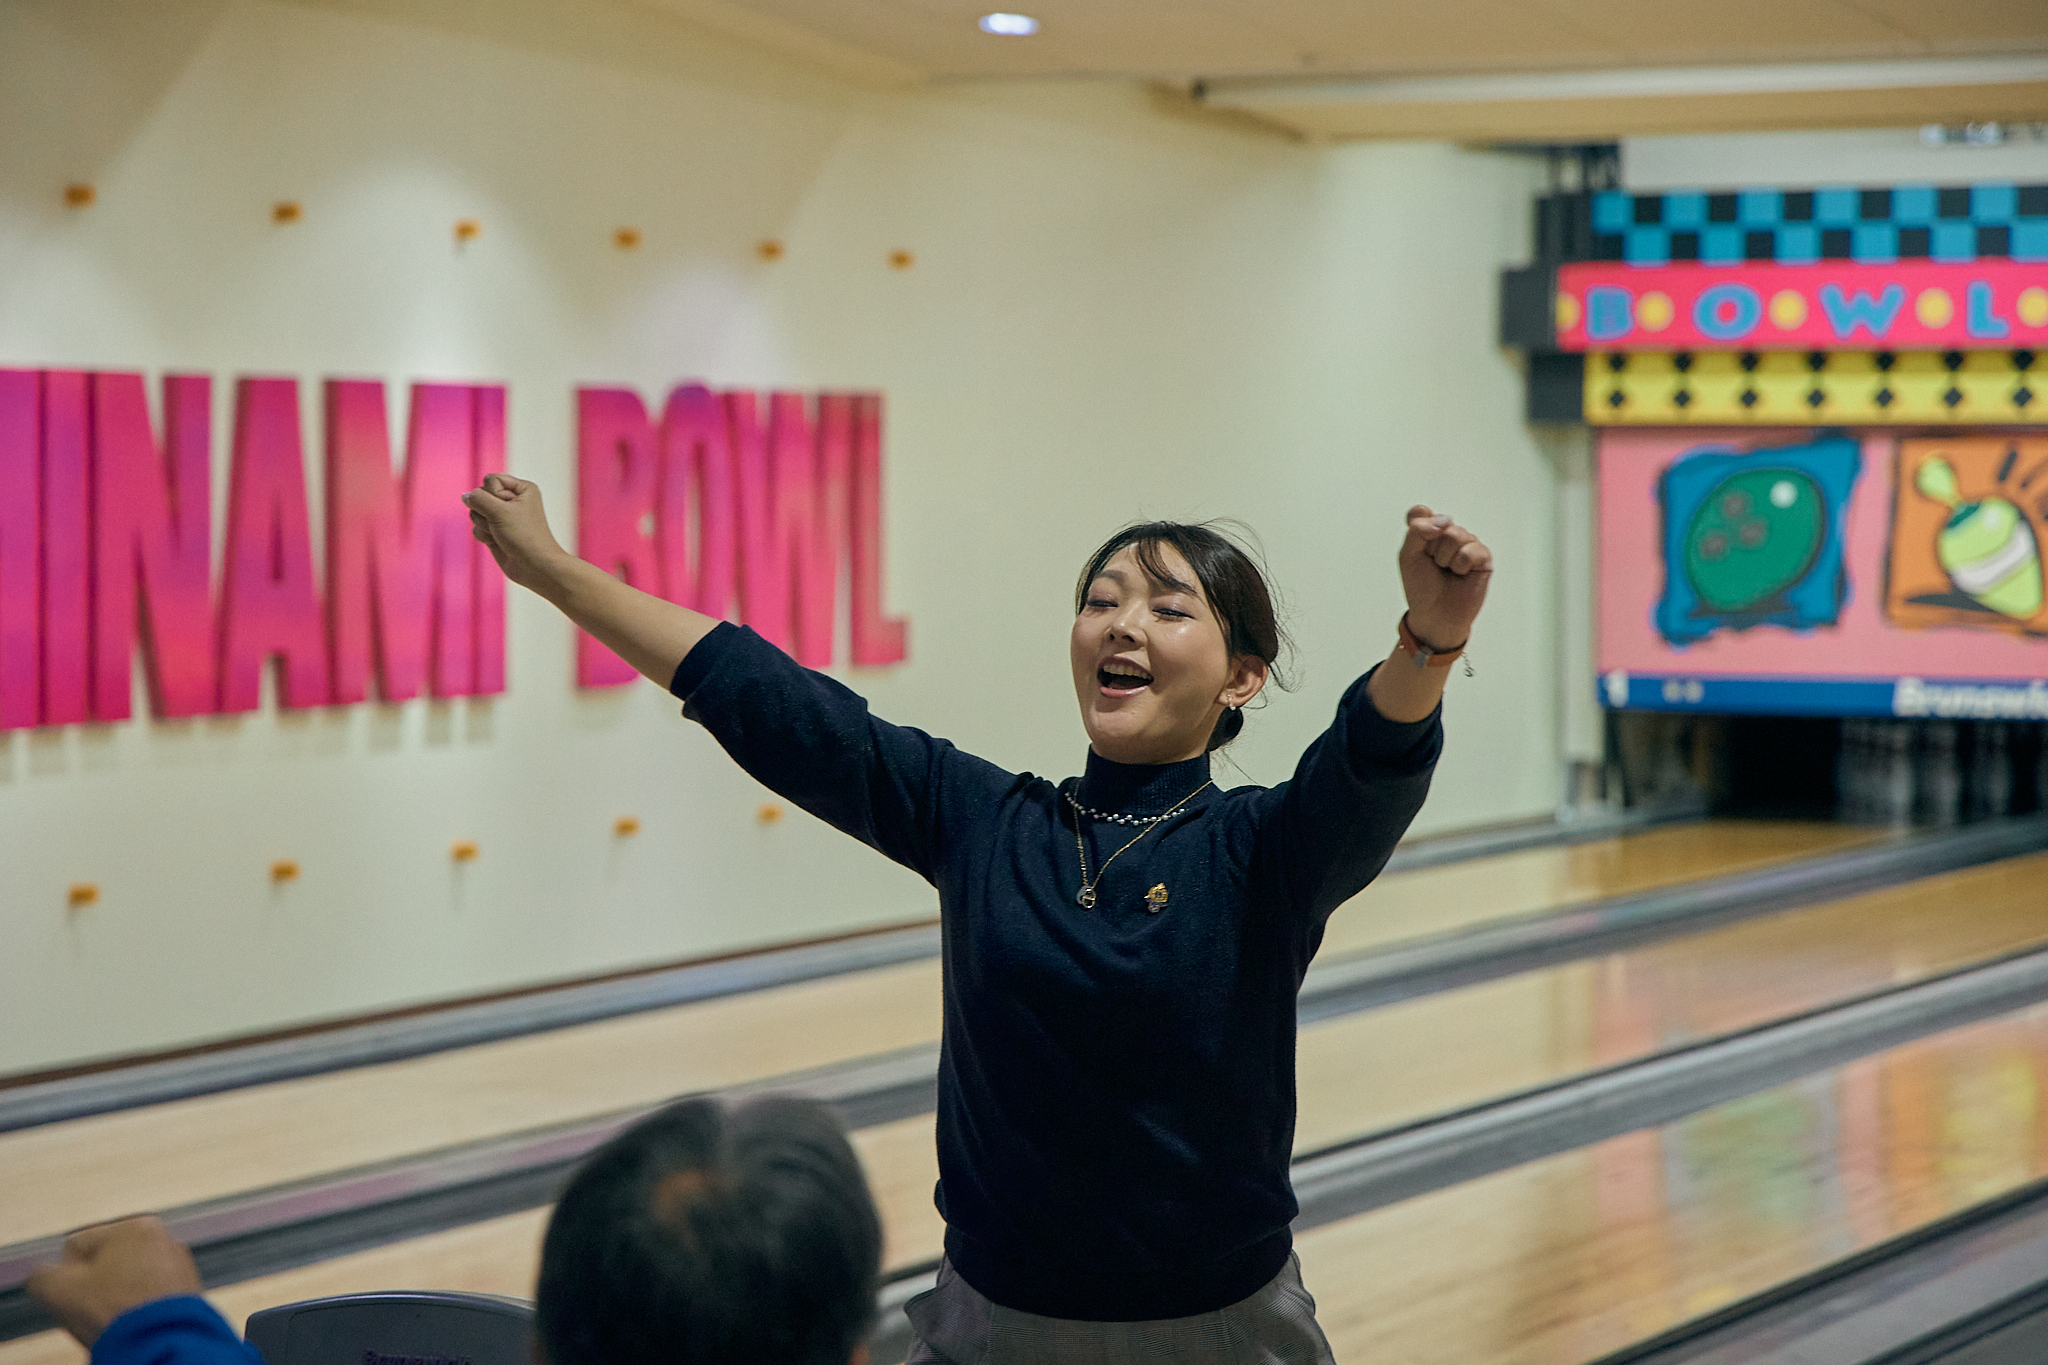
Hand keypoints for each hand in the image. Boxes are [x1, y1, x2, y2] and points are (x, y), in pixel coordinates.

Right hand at [26, 1216, 202, 1347]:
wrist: (161, 1341)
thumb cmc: (114, 1310)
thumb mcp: (57, 1290)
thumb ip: (41, 1276)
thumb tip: (43, 1276)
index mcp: (135, 1226)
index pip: (77, 1247)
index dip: (66, 1276)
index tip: (74, 1296)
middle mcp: (164, 1239)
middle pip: (104, 1265)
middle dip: (92, 1289)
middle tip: (92, 1310)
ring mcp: (179, 1265)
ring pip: (126, 1283)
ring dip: (114, 1300)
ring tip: (113, 1319)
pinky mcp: (187, 1291)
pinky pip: (147, 1298)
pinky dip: (136, 1310)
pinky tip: (132, 1324)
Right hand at [461, 473, 571, 595]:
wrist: (534, 567)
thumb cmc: (524, 536)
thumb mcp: (499, 511)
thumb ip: (478, 499)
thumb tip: (465, 496)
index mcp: (522, 489)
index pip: (491, 480)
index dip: (492, 494)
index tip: (508, 509)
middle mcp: (513, 500)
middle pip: (480, 496)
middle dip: (486, 512)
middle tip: (503, 524)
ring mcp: (503, 517)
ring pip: (475, 512)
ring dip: (484, 525)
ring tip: (500, 534)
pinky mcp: (495, 531)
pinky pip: (476, 527)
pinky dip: (484, 535)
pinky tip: (497, 543)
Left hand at [1398, 505, 1491, 649]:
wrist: (1435, 615)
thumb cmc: (1421, 588)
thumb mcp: (1408, 556)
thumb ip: (1417, 531)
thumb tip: (1445, 520)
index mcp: (1429, 533)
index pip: (1421, 513)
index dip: (1418, 527)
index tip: (1417, 548)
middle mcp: (1449, 534)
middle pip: (1440, 523)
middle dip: (1431, 550)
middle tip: (1434, 566)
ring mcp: (1467, 544)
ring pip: (1455, 535)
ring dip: (1445, 558)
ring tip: (1448, 571)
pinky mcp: (1483, 557)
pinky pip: (1470, 549)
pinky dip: (1460, 565)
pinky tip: (1460, 574)